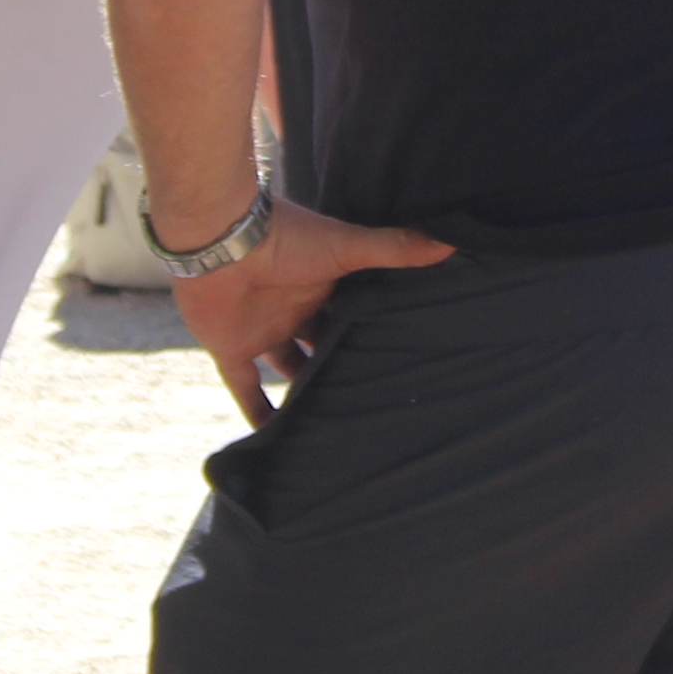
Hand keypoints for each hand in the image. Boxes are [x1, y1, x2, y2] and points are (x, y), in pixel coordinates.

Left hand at [171, 202, 454, 429]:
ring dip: (303, 390)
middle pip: (320, 344)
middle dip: (338, 363)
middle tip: (368, 397)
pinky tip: (274, 437)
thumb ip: (393, 248)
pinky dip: (257, 413)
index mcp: (322, 285)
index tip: (397, 357)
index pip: (349, 314)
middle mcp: (294, 309)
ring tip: (330, 423)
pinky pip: (245, 388)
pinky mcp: (232, 348)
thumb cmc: (285, 236)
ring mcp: (263, 330)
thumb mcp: (347, 246)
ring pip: (286, 368)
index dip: (368, 331)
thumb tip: (450, 242)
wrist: (222, 238)